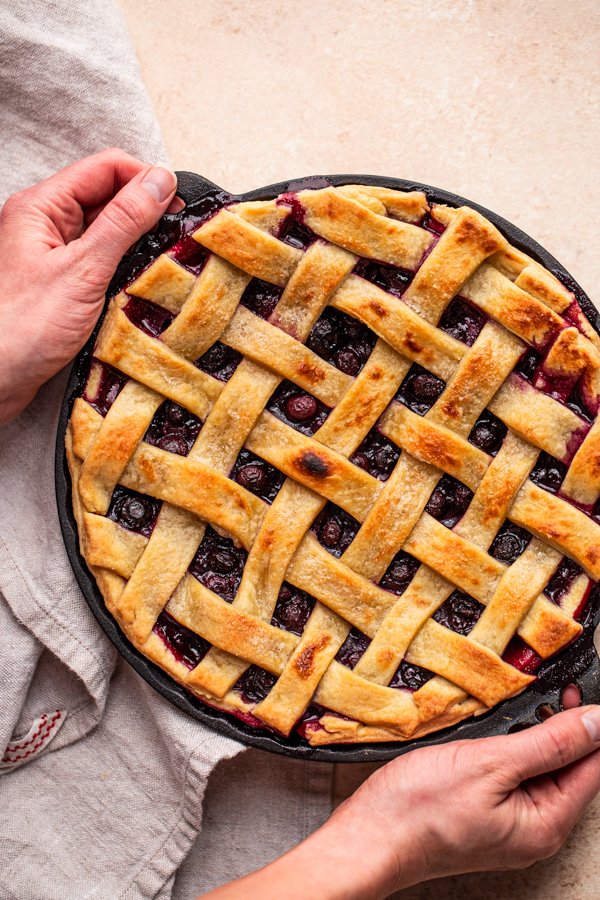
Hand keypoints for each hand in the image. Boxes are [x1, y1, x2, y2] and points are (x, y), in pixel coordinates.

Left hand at [0, 148, 181, 424]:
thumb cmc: (21, 328)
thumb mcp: (83, 269)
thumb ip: (123, 222)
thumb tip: (159, 181)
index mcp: (41, 207)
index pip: (105, 168)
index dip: (144, 179)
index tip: (178, 204)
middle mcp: (45, 226)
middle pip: (108, 198)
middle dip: (145, 213)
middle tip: (178, 236)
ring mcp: (53, 256)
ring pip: (108, 233)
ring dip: (138, 244)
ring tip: (166, 261)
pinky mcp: (62, 286)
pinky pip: (102, 265)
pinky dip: (125, 270)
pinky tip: (142, 285)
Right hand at [205, 703, 599, 898]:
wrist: (369, 837)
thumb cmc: (420, 808)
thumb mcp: (491, 763)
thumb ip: (550, 743)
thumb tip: (597, 722)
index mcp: (547, 823)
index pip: (593, 767)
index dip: (591, 725)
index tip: (579, 687)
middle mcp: (536, 830)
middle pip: (572, 770)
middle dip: (566, 727)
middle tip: (553, 687)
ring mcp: (511, 825)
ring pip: (543, 771)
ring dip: (539, 735)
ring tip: (523, 703)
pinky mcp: (487, 816)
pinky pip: (517, 779)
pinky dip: (514, 749)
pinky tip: (499, 729)